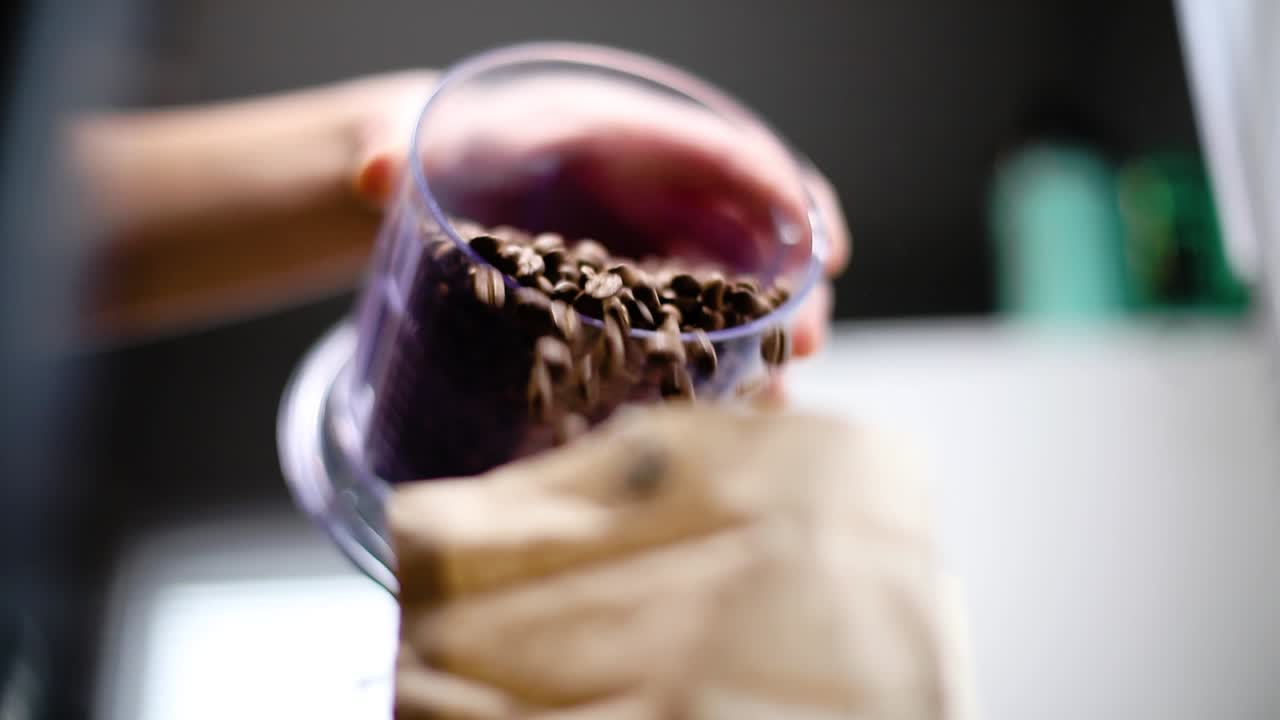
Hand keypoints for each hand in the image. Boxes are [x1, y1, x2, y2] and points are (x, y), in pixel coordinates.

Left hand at [349, 72, 849, 358]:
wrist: (439, 171)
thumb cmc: (443, 141)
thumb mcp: (416, 132)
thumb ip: (394, 138)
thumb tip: (373, 170)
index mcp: (622, 136)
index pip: (727, 152)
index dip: (785, 196)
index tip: (820, 247)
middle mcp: (656, 189)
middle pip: (757, 226)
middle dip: (793, 285)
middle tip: (807, 344)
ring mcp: (656, 241)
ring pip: (740, 284)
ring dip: (767, 339)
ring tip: (771, 398)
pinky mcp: (643, 289)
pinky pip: (701, 321)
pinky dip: (721, 362)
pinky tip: (725, 408)